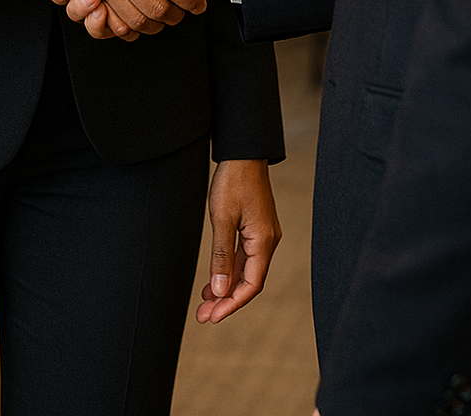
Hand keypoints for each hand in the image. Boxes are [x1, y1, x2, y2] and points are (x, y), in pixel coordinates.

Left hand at [198, 159, 280, 322]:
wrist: (243, 152)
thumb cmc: (233, 181)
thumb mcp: (222, 218)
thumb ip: (221, 256)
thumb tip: (219, 291)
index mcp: (264, 241)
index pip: (251, 284)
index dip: (232, 304)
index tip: (212, 317)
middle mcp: (268, 241)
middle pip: (248, 281)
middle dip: (226, 301)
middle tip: (202, 317)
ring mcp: (262, 234)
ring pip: (245, 270)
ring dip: (226, 287)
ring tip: (204, 304)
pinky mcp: (255, 228)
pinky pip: (244, 257)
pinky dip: (229, 270)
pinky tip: (214, 280)